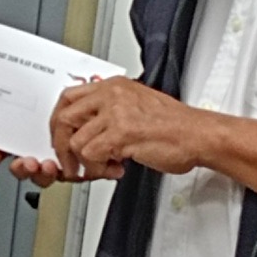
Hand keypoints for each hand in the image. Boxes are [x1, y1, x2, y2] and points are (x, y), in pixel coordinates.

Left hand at [53, 77, 219, 175]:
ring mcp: (115, 113)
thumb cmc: (174, 126)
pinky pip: (91, 155)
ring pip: (75, 142)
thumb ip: (109, 112)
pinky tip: (117, 169)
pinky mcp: (121, 132)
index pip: (68, 98)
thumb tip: (86, 129)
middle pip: (63, 118)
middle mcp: (111, 95)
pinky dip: (99, 169)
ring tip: (106, 167)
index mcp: (113, 86)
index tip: (62, 138)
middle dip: (62, 145)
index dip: (59, 122)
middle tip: (73, 161)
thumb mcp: (136, 106)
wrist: (198, 135)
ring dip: (87, 163)